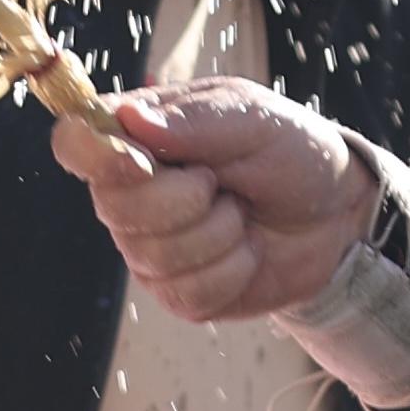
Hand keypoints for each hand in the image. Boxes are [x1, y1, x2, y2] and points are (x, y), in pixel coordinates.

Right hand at [73, 76, 371, 322]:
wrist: (336, 212)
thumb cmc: (289, 149)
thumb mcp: (253, 116)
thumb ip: (195, 119)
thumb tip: (128, 118)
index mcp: (136, 137)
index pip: (74, 143)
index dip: (94, 155)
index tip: (141, 161)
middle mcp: (130, 195)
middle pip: (113, 207)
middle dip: (185, 198)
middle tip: (222, 181)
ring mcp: (149, 249)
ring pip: (154, 256)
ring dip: (218, 234)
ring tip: (240, 212)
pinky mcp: (178, 294)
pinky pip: (187, 294)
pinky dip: (232, 271)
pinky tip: (245, 251)